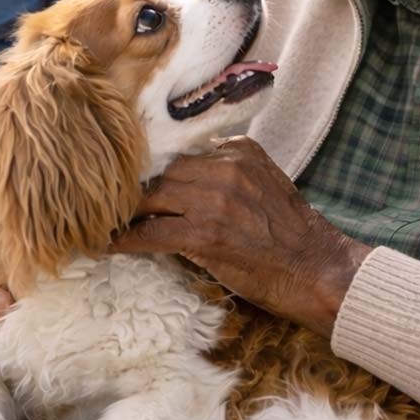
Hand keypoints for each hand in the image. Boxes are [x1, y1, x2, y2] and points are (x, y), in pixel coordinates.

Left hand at [110, 136, 370, 336]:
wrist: (317, 269)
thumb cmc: (291, 232)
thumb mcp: (265, 180)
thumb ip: (229, 168)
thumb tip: (186, 170)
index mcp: (240, 151)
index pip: (182, 152)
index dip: (155, 168)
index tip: (132, 176)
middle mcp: (226, 168)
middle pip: (163, 172)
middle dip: (138, 188)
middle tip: (112, 201)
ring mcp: (214, 200)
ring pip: (153, 197)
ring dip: (127, 212)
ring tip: (103, 220)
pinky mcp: (205, 235)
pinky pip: (151, 232)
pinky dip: (126, 239)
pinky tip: (107, 245)